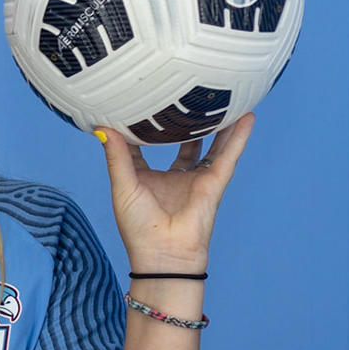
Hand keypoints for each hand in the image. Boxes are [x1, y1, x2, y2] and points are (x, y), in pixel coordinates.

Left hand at [96, 113, 253, 273]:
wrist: (164, 254)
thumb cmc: (138, 227)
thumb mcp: (122, 186)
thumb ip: (116, 156)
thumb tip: (102, 128)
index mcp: (146, 177)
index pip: (142, 146)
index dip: (139, 127)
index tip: (135, 103)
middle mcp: (172, 176)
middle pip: (179, 142)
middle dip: (181, 122)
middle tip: (181, 95)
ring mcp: (194, 178)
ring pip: (208, 144)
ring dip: (215, 124)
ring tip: (220, 99)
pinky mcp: (214, 182)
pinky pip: (228, 154)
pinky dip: (238, 137)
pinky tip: (246, 116)